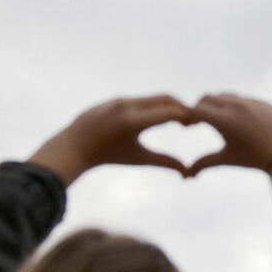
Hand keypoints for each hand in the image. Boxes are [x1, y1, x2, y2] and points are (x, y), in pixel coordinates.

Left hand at [28, 95, 192, 185]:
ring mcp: (120, 99)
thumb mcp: (138, 159)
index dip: (186, 116)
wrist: (75, 147)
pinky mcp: (115, 99)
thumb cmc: (108, 156)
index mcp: (134, 121)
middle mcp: (128, 105)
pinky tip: (156, 117)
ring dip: (167, 106)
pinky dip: (153, 106)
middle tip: (191, 120)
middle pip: (164, 98)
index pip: (169, 112)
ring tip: (177, 119)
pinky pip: (140, 99)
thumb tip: (188, 172)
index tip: (196, 125)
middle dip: (181, 107)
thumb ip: (165, 162)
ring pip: (152, 98)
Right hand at [187, 93, 271, 172]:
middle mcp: (235, 105)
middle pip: (208, 98)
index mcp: (224, 119)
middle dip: (201, 108)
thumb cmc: (255, 158)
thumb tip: (188, 174)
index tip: (189, 127)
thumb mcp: (228, 159)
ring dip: (217, 104)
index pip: (196, 110)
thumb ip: (205, 163)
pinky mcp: (261, 101)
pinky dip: (235, 106)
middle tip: (199, 122)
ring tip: (218, 120)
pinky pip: (243, 99)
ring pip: (225, 95)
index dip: (189, 117)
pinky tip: (238, 120)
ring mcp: (249, 101)